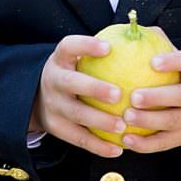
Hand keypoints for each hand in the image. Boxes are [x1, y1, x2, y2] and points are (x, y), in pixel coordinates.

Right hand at [31, 35, 125, 158]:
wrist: (38, 99)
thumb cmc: (75, 73)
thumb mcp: (78, 59)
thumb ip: (105, 49)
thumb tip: (143, 32)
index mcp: (60, 60)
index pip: (68, 46)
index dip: (86, 46)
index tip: (108, 47)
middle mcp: (52, 81)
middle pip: (70, 83)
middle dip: (94, 88)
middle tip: (119, 93)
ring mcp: (52, 105)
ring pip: (75, 114)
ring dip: (100, 121)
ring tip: (122, 125)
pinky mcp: (55, 128)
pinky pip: (78, 138)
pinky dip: (98, 146)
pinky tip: (118, 149)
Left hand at [121, 40, 180, 153]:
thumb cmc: (173, 78)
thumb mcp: (170, 60)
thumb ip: (153, 43)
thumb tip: (129, 27)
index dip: (174, 61)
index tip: (152, 62)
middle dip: (158, 97)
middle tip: (133, 96)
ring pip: (173, 122)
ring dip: (149, 121)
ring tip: (126, 116)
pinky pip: (164, 143)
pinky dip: (145, 144)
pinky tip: (126, 140)